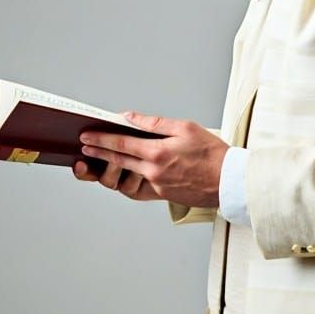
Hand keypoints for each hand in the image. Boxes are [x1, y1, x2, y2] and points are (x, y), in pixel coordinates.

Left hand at [74, 111, 227, 208]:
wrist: (230, 181)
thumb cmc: (212, 152)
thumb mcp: (185, 127)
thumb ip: (154, 123)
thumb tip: (130, 117)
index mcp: (158, 153)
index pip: (120, 144)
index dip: (101, 139)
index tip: (86, 136)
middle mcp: (153, 172)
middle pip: (118, 161)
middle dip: (98, 153)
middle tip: (84, 146)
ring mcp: (157, 186)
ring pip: (125, 176)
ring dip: (109, 168)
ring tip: (100, 160)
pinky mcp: (163, 195)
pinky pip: (139, 186)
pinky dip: (129, 178)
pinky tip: (124, 172)